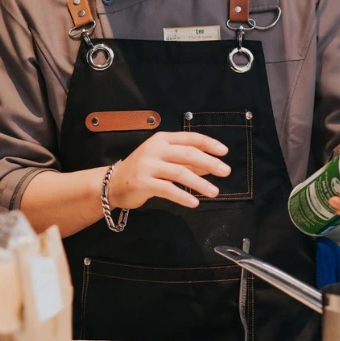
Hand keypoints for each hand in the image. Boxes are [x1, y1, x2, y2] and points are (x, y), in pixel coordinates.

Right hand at [108, 132, 230, 209]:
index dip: (208, 144)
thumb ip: (186, 162)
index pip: (190, 138)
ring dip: (200, 183)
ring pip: (180, 172)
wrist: (114, 183)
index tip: (224, 152)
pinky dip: (183, 196)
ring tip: (214, 192)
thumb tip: (210, 167)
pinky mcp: (143, 182)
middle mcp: (155, 149)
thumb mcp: (164, 160)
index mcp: (162, 140)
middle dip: (209, 163)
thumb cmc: (143, 169)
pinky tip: (194, 202)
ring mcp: (148, 166)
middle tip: (225, 171)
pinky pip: (167, 189)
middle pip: (187, 154)